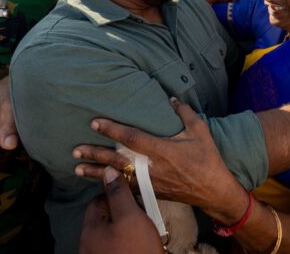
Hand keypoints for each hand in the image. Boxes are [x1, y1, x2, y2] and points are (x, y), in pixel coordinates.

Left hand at [73, 98, 241, 208]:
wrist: (213, 190)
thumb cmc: (207, 159)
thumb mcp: (200, 131)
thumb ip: (184, 113)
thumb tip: (171, 98)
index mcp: (162, 150)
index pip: (132, 138)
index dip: (112, 130)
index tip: (95, 122)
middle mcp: (152, 167)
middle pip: (117, 160)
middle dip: (95, 153)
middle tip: (76, 148)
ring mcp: (150, 182)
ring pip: (117, 177)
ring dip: (96, 172)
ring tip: (77, 167)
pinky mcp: (151, 192)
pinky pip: (126, 188)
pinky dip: (109, 185)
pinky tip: (97, 182)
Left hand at [79, 167, 163, 253]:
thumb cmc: (136, 251)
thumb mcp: (130, 217)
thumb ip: (119, 194)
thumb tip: (108, 171)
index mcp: (90, 229)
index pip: (99, 200)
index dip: (118, 195)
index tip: (135, 197)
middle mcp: (91, 244)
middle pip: (106, 216)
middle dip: (125, 212)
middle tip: (142, 215)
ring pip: (114, 232)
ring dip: (130, 228)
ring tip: (146, 231)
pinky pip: (119, 245)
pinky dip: (132, 241)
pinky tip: (144, 244)